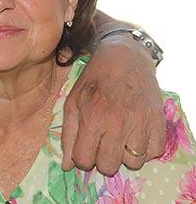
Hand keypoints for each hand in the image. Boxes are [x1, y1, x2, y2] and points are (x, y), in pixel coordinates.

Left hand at [61, 35, 165, 174]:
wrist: (124, 58)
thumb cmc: (94, 80)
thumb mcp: (73, 102)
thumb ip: (68, 135)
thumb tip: (66, 166)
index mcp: (92, 118)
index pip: (84, 160)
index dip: (82, 157)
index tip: (86, 147)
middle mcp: (117, 124)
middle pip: (108, 166)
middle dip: (102, 158)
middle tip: (103, 142)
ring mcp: (140, 124)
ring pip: (132, 163)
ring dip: (124, 154)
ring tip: (120, 137)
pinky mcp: (158, 122)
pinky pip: (153, 153)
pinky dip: (145, 149)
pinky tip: (135, 134)